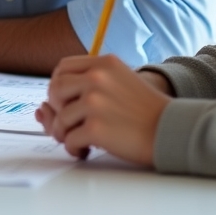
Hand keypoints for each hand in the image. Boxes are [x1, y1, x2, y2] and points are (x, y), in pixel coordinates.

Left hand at [35, 54, 171, 164]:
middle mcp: (97, 78)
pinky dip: (73, 148)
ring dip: (65, 133)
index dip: (58, 86)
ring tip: (79, 141)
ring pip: (60, 118)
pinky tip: (84, 150)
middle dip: (57, 110)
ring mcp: (95, 102)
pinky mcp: (96, 127)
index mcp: (104, 64)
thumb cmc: (147, 112)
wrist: (173, 131)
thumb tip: (42, 109)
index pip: (63, 68)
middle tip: (68, 124)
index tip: (64, 101)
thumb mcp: (121, 83)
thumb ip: (87, 87)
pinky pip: (69, 139)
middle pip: (55, 90)